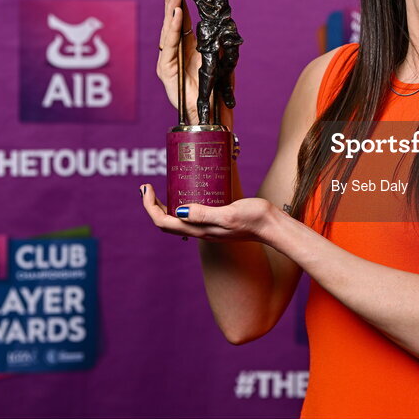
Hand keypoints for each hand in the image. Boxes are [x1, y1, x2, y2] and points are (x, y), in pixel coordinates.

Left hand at [141, 184, 275, 242]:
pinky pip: (189, 216)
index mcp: (200, 229)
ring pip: (176, 220)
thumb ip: (205, 214)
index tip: (146, 188)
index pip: (164, 222)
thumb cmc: (253, 219)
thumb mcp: (228, 213)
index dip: (149, 207)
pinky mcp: (215, 221)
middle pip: (166, 223)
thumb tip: (178, 211)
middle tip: (146, 187)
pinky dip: (178, 205)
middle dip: (151, 206)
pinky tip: (185, 194)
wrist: (271, 226)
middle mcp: (200, 230)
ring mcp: (207, 227)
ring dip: (163, 207)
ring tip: (159, 191)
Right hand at [157, 0, 233, 126]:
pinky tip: (176, 14)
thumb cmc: (218, 91)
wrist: (213, 116)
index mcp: (188, 48)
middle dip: (171, 1)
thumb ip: (217, 42)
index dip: (180, 3)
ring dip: (171, 10)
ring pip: (168, 31)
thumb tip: (221, 20)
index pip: (182, 21)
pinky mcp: (166, 72)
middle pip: (171, 22)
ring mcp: (169, 61)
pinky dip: (173, 29)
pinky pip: (169, 46)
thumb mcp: (221, 59)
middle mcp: (176, 53)